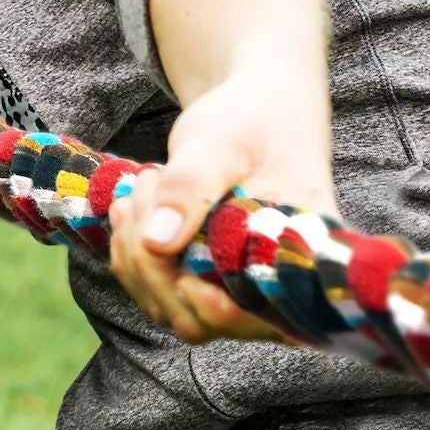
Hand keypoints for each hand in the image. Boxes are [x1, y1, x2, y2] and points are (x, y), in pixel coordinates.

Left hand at [108, 71, 337, 344]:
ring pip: (169, 308)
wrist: (256, 110)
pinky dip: (132, 254)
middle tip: (150, 183)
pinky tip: (130, 206)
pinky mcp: (203, 277)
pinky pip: (156, 290)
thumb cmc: (251, 119)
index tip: (181, 273)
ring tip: (144, 184)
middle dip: (154, 262)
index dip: (214, 310)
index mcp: (300, 259)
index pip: (258, 319)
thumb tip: (157, 242)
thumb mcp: (221, 141)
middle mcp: (271, 287)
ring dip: (137, 255)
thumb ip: (191, 186)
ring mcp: (233, 287)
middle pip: (199, 319)